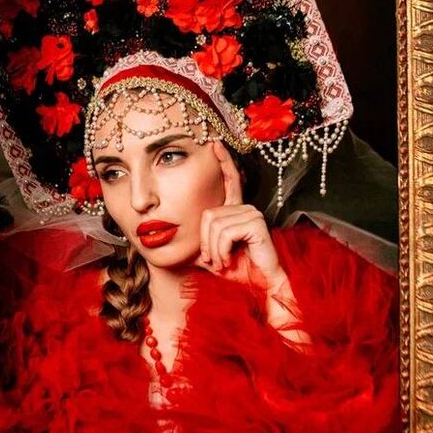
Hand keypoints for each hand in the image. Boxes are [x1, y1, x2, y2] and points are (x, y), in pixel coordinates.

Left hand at [198, 142, 282, 289]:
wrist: (260, 288)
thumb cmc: (238, 273)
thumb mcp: (211, 255)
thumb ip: (199, 243)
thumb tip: (172, 235)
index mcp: (236, 212)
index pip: (229, 182)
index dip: (223, 162)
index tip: (215, 144)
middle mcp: (246, 208)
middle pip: (208, 214)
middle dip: (205, 243)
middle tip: (215, 261)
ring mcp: (252, 214)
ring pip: (214, 224)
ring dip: (213, 250)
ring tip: (223, 262)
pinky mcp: (256, 223)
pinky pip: (224, 232)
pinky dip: (221, 250)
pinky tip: (229, 260)